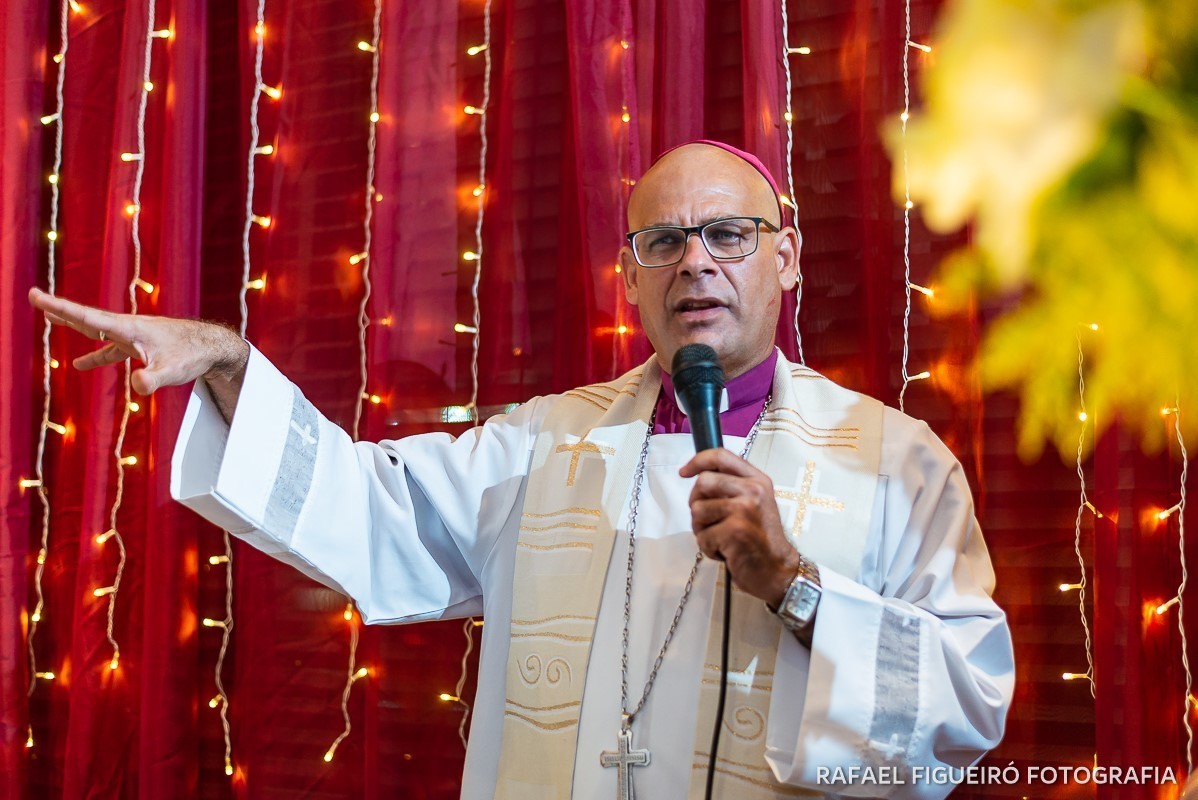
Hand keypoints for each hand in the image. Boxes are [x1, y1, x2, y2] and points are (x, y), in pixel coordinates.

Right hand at [28, 287, 248, 416]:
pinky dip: (96, 355)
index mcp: (129, 328)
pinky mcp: (140, 347)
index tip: (36, 296)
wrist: (212, 346)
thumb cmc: (193, 356)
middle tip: (34, 296)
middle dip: (60, 309)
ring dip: (74, 325)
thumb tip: (136, 385)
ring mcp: (133, 336)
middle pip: (87, 318)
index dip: (60, 308)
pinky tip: (80, 365)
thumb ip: (153, 379)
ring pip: (97, 331)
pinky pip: (111, 350)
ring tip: (49, 317)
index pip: (87, 317)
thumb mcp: (172, 371)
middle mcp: (128, 328)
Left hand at [679, 448, 800, 606]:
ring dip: (702, 529)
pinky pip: (702, 536)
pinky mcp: (734, 531)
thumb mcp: (755, 503)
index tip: (684, 472)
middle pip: (703, 482)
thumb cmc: (761, 539)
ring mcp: (744, 510)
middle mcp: (753, 491)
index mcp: (757, 480)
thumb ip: (733, 486)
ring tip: (721, 538)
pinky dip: (708, 548)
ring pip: (697, 510)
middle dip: (696, 503)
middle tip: (708, 520)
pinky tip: (726, 551)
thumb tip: (699, 477)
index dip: (697, 461)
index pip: (721, 456)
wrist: (777, 569)